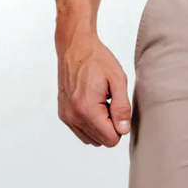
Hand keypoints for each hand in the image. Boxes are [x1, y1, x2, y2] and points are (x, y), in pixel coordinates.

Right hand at [55, 25, 130, 145]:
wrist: (75, 46)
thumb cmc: (97, 60)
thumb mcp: (118, 80)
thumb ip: (122, 107)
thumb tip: (123, 130)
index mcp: (87, 109)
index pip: (111, 139)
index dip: (119, 126)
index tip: (116, 107)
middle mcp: (73, 116)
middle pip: (102, 141)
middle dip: (110, 126)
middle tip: (108, 103)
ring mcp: (67, 116)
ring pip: (92, 139)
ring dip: (100, 126)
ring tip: (100, 103)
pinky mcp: (64, 115)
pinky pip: (82, 132)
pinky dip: (91, 124)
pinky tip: (92, 105)